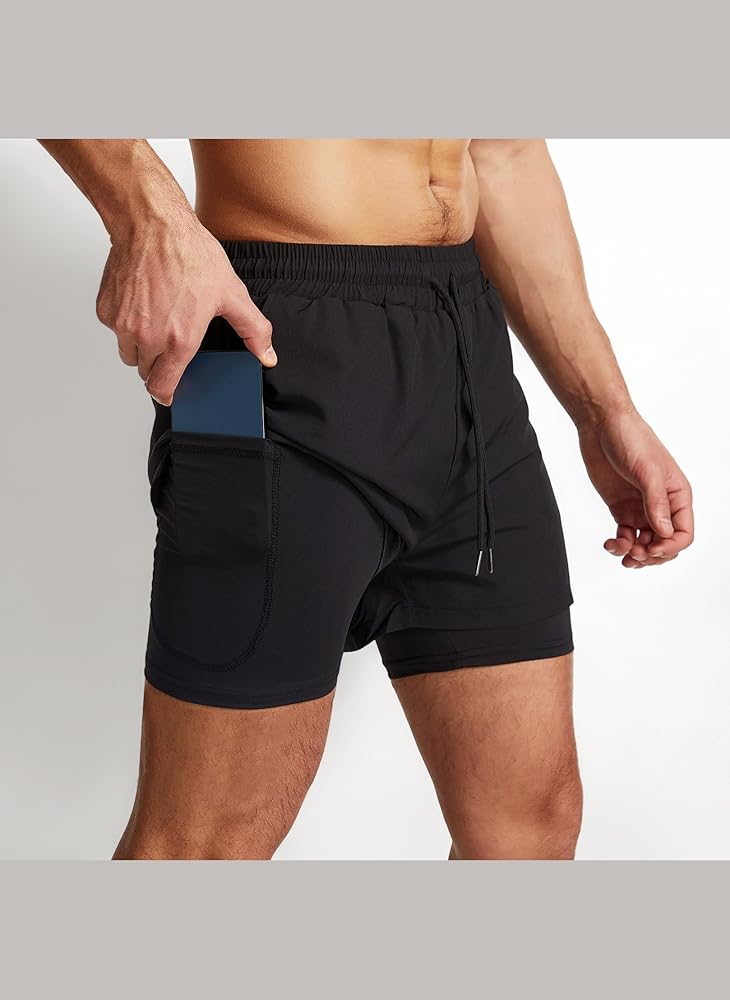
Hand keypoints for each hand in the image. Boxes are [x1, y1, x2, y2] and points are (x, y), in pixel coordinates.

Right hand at [95, 213, 275, 404]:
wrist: (152, 224)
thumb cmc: (189, 254)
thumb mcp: (232, 294)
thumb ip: (253, 330)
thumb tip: (267, 356)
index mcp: (177, 341)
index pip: (162, 388)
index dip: (167, 393)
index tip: (170, 392)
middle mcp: (146, 338)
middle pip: (146, 371)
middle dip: (158, 364)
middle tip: (171, 342)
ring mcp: (122, 324)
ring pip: (129, 352)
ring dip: (141, 345)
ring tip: (159, 319)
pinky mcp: (106, 309)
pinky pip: (115, 328)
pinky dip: (126, 322)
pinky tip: (143, 301)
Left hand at [578, 409, 693, 567]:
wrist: (602, 425)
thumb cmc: (631, 439)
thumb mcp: (648, 471)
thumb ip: (656, 503)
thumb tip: (664, 532)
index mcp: (677, 496)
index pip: (684, 533)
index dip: (670, 547)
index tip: (650, 548)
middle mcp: (662, 505)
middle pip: (665, 544)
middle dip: (652, 555)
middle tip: (635, 554)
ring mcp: (640, 508)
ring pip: (645, 544)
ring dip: (635, 555)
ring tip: (622, 552)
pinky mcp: (621, 509)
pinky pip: (625, 536)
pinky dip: (619, 545)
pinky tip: (610, 544)